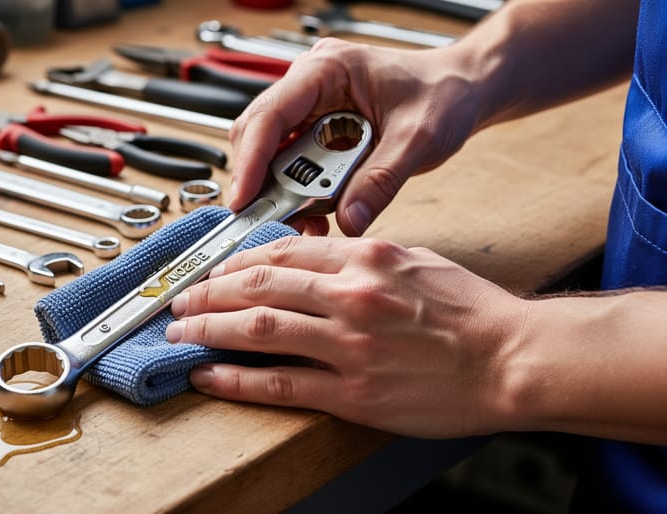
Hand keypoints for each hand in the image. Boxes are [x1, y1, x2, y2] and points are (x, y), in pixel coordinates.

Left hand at [166, 236, 527, 437]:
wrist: (513, 359)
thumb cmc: (473, 311)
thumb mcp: (416, 260)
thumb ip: (362, 256)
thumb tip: (315, 257)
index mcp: (366, 257)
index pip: (281, 251)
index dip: (236, 261)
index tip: (215, 270)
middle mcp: (350, 294)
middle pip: (258, 286)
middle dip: (208, 293)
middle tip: (182, 300)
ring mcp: (348, 344)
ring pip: (258, 329)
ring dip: (209, 329)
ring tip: (181, 333)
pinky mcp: (353, 392)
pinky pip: (279, 384)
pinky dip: (236, 379)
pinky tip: (208, 375)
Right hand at [229, 39, 482, 235]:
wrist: (463, 89)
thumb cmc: (444, 92)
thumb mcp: (419, 138)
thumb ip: (381, 180)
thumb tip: (349, 220)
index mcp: (326, 70)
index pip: (269, 114)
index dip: (250, 160)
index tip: (244, 199)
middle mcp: (309, 86)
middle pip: (259, 137)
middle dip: (259, 182)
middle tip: (263, 221)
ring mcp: (311, 109)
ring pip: (272, 155)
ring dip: (280, 193)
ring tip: (296, 224)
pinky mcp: (319, 132)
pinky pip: (294, 166)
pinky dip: (299, 195)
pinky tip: (313, 218)